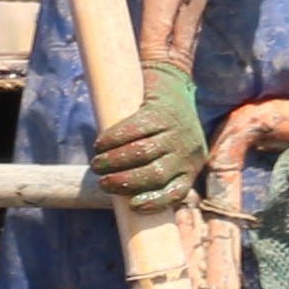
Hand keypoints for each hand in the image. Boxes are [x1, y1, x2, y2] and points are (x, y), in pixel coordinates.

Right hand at [90, 61, 206, 205]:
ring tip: (97, 165)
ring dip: (114, 162)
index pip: (176, 192)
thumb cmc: (166, 127)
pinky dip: (113, 139)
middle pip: (155, 174)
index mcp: (191, 166)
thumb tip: (122, 192)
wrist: (173, 82)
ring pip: (142, 153)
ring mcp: (175, 130)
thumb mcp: (173, 151)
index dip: (155, 202)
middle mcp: (187, 150)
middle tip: (103, 182)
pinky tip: (100, 145)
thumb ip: (156, 171)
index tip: (133, 206)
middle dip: (125, 182)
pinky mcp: (159, 111)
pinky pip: (133, 130)